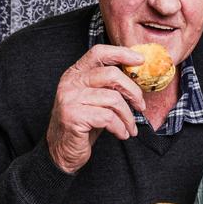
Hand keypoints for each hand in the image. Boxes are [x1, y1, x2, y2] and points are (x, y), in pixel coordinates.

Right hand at [47, 44, 145, 172]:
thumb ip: (108, 85)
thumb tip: (136, 75)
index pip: (99, 52)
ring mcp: (70, 99)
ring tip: (130, 128)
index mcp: (75, 73)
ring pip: (113, 99)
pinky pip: (108, 117)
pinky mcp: (73, 116)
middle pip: (112, 75)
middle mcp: (70, 82)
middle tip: (141, 106)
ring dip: (128, 117)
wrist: (62, 151)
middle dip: (133, 91)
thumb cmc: (84, 123)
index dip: (121, 53)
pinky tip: (122, 134)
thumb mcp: (95, 99)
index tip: (140, 60)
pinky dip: (120, 128)